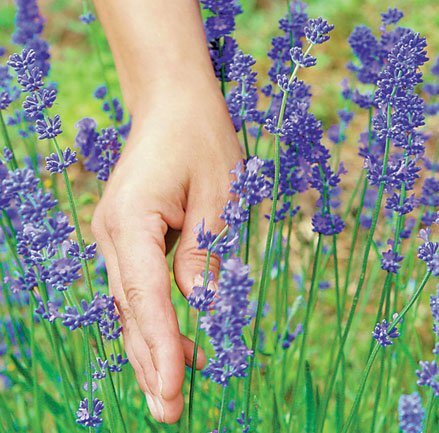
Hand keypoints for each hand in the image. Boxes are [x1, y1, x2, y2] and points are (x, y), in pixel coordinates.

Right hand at [91, 88, 241, 422]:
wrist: (173, 104)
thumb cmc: (202, 139)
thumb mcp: (220, 194)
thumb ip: (208, 254)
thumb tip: (202, 307)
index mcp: (132, 221)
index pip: (148, 296)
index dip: (162, 345)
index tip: (176, 387)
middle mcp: (112, 234)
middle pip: (132, 310)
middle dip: (151, 364)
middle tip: (170, 413)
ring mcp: (115, 238)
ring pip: (132, 306)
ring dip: (150, 350)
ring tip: (168, 397)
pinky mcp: (128, 239)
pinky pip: (139, 290)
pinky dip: (153, 323)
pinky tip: (169, 353)